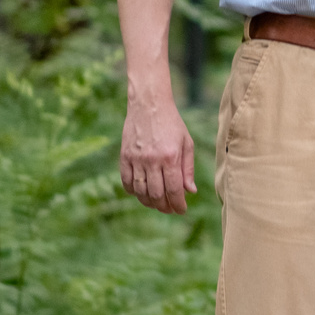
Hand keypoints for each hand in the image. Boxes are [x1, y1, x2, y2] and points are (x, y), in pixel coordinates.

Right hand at [120, 82, 195, 213]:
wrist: (149, 104)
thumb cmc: (172, 123)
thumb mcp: (187, 143)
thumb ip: (188, 168)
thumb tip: (190, 191)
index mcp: (171, 157)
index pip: (174, 190)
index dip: (178, 204)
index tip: (181, 210)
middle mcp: (152, 160)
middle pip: (156, 194)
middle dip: (164, 207)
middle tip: (170, 209)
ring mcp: (136, 159)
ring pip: (140, 191)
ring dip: (149, 202)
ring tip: (157, 203)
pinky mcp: (124, 156)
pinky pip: (126, 182)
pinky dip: (133, 192)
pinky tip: (141, 193)